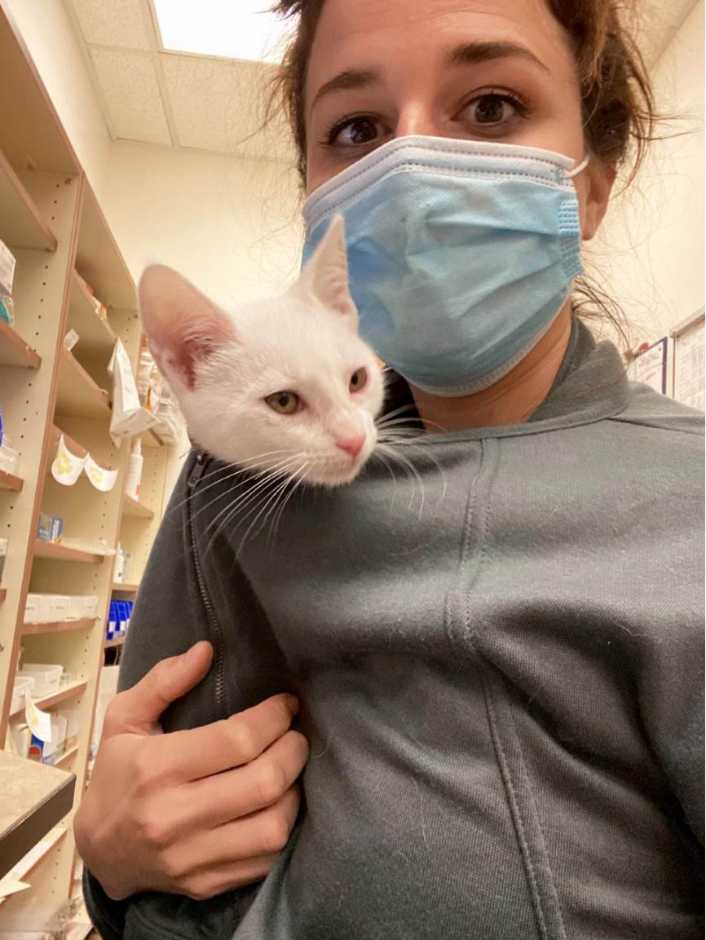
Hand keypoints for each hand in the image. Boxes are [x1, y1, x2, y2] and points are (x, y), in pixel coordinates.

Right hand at [74, 642, 307, 900]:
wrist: (99, 850)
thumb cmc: (117, 773)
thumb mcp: (125, 719)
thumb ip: (164, 681)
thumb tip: (206, 649)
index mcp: (157, 768)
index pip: (238, 741)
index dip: (273, 718)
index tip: (285, 705)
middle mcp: (174, 816)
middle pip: (263, 782)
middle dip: (293, 750)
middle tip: (295, 734)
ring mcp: (191, 857)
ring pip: (272, 826)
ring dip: (294, 791)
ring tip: (289, 769)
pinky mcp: (205, 884)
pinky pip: (264, 859)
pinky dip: (281, 828)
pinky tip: (277, 804)